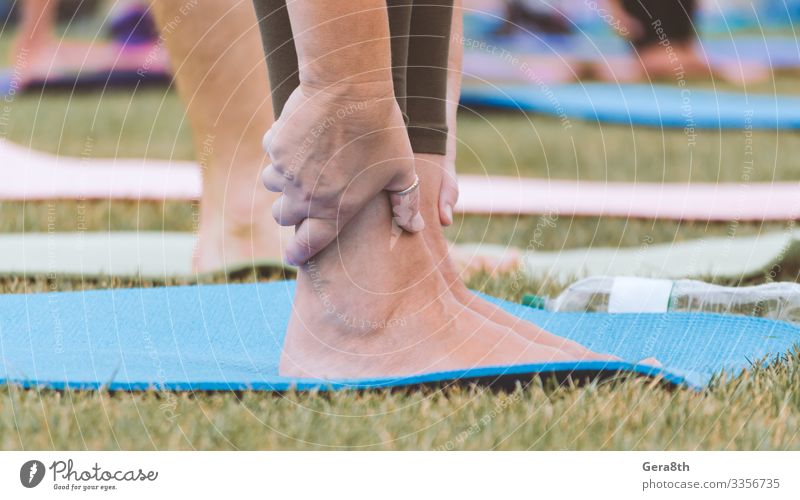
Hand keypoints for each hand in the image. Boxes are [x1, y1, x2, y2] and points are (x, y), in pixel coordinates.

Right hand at [261, 82, 423, 264]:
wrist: (350, 90)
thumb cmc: (382, 132)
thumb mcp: (402, 170)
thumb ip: (405, 203)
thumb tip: (414, 227)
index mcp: (335, 211)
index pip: (307, 245)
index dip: (298, 254)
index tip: (293, 257)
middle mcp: (305, 197)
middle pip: (283, 216)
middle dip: (290, 211)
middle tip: (303, 201)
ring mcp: (285, 172)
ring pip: (271, 185)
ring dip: (282, 180)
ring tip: (300, 166)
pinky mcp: (274, 146)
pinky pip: (271, 153)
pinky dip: (280, 149)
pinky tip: (300, 137)